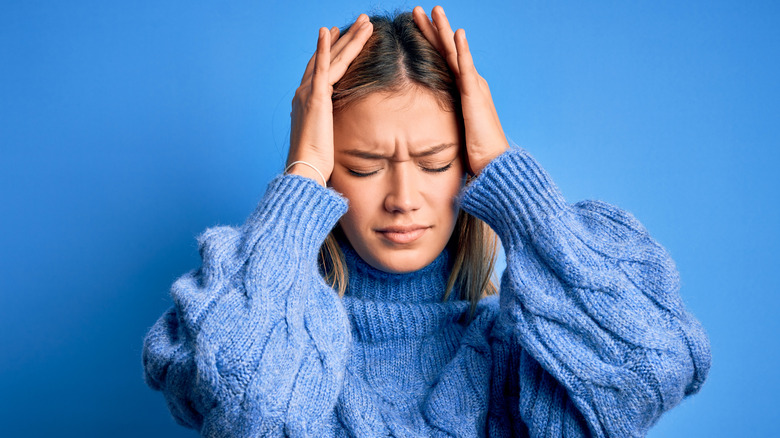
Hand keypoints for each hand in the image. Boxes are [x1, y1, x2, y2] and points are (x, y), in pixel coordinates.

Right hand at [287, 15, 373, 185]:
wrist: (306, 169)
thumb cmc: (317, 162)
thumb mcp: (327, 139)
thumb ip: (332, 128)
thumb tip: (340, 132)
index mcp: (308, 102)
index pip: (322, 69)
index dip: (331, 50)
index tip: (339, 35)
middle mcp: (305, 92)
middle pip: (329, 57)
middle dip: (345, 38)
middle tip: (360, 21)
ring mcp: (308, 93)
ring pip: (332, 58)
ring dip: (348, 38)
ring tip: (364, 21)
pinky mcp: (314, 97)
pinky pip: (321, 67)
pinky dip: (324, 48)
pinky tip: (328, 30)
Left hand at [412, 5, 509, 175]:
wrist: (493, 163)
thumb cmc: (475, 152)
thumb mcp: (453, 130)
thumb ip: (441, 120)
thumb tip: (420, 124)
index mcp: (463, 90)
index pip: (442, 60)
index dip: (429, 42)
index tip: (415, 26)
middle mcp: (470, 83)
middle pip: (447, 50)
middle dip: (433, 28)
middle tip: (418, 10)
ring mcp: (474, 87)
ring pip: (455, 52)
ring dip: (445, 30)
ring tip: (435, 10)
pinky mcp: (475, 96)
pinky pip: (466, 69)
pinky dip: (462, 50)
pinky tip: (457, 34)